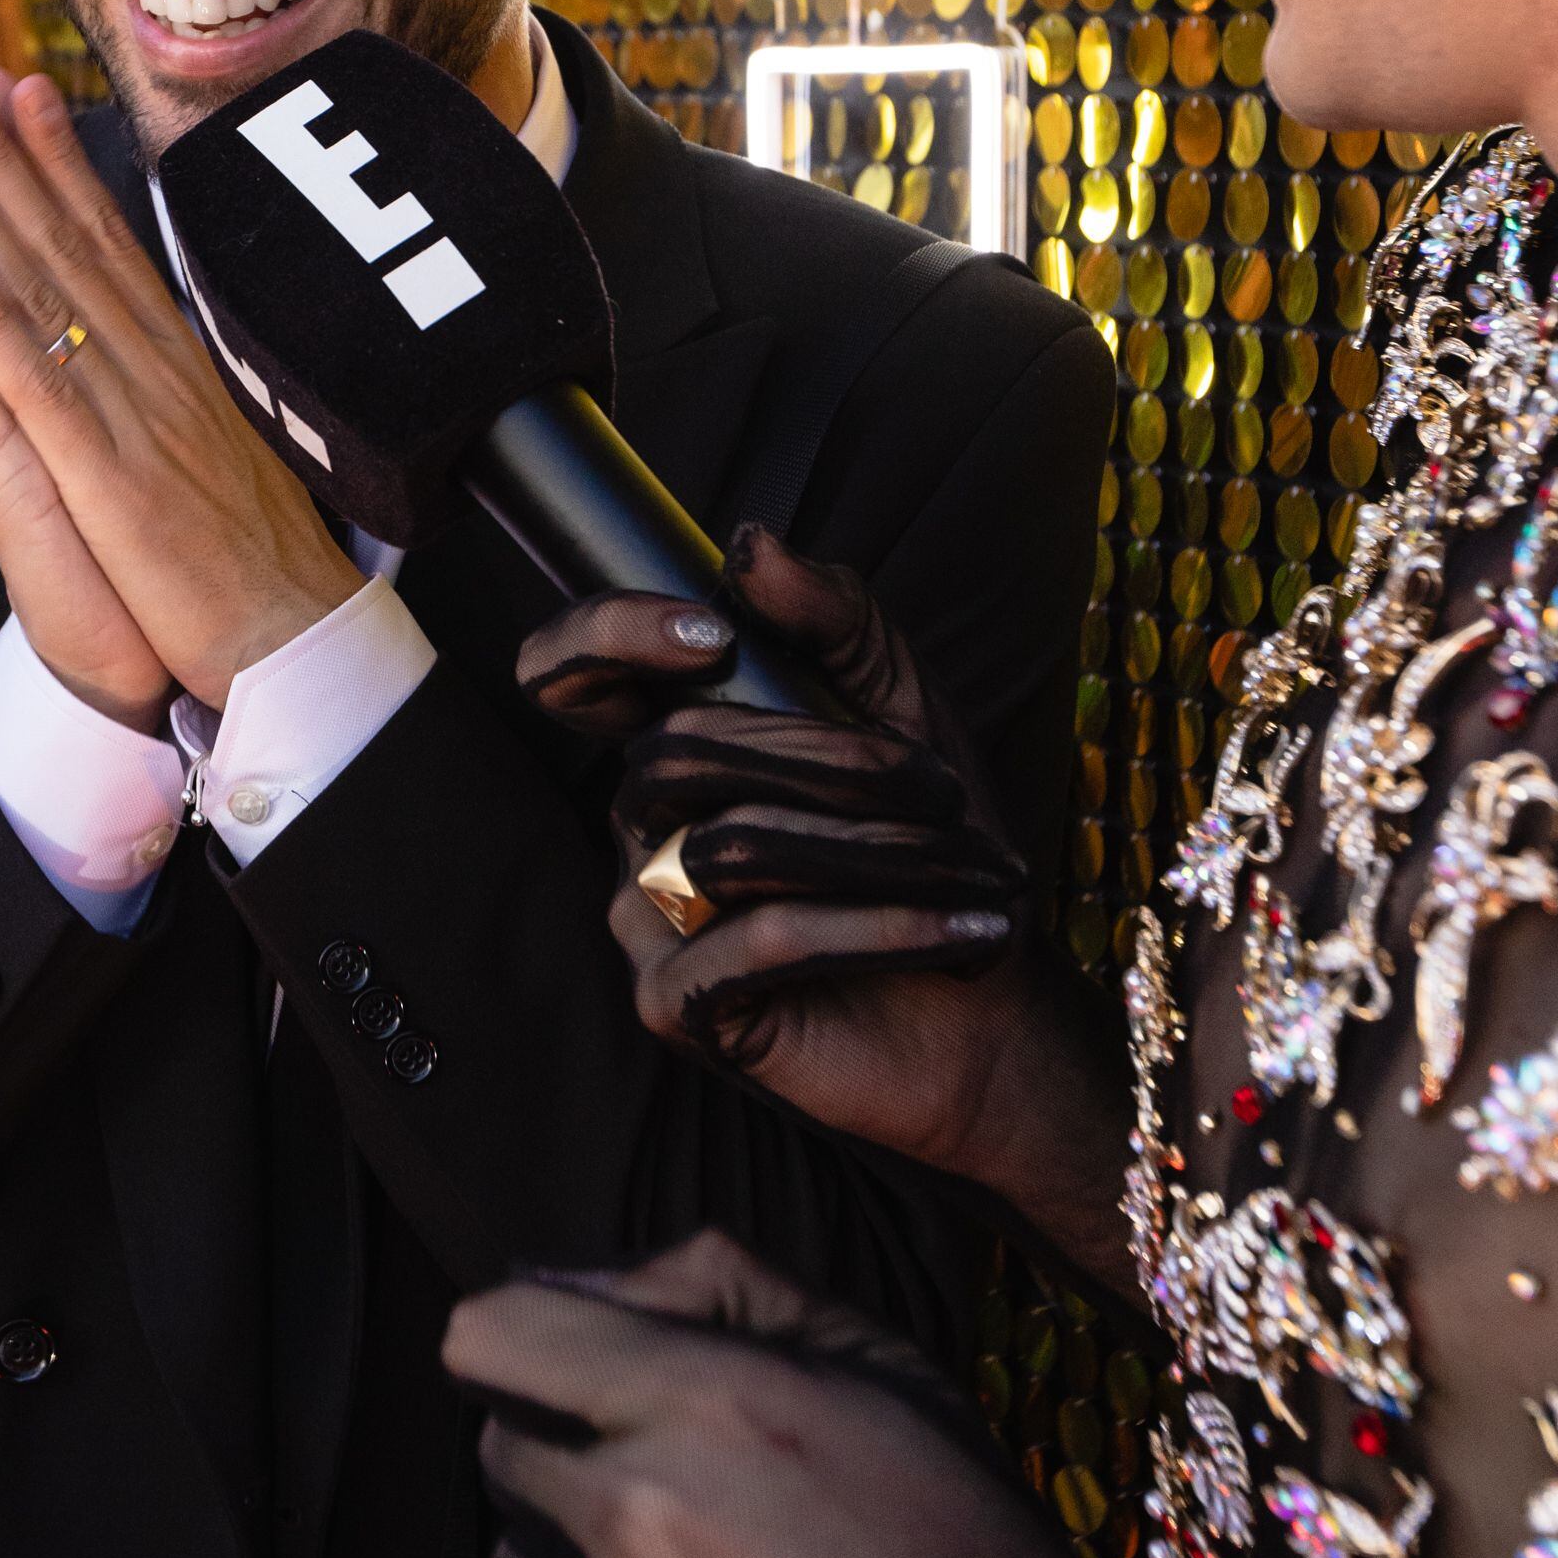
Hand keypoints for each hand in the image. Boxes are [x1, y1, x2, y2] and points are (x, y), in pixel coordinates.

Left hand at [0, 62, 359, 711]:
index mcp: (169, 356)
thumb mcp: (212, 438)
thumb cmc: (253, 553)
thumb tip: (154, 329)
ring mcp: (127, 411)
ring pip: (40, 285)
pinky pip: (40, 384)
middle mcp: (147, 363)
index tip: (4, 81)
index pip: (100, 233)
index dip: (45, 155)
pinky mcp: (109, 474)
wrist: (296, 638)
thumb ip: (176, 375)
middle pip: (56, 233)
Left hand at [444, 1231, 1105, 1557]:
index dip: (523, 1351)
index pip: (490, 1334)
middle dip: (571, 1470)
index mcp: (708, 1398)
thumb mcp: (882, 1370)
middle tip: (678, 1520)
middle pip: (500, 1456)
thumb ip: (716, 1288)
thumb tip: (566, 1282)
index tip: (561, 1385)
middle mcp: (642, 1516)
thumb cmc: (968, 1557)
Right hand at [519, 526, 1028, 1101]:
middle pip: (675, 752)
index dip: (604, 635)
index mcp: (674, 746)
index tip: (712, 634)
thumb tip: (747, 545)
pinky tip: (957, 932)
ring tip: (971, 872)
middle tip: (941, 792)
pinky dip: (877, 928)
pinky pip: (759, 941)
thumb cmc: (936, 854)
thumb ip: (832, 617)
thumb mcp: (905, 708)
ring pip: (726, 846)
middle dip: (829, 762)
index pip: (569, 674)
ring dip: (877, 851)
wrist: (988, 1013)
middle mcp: (639, 828)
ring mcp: (645, 919)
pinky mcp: (674, 1007)